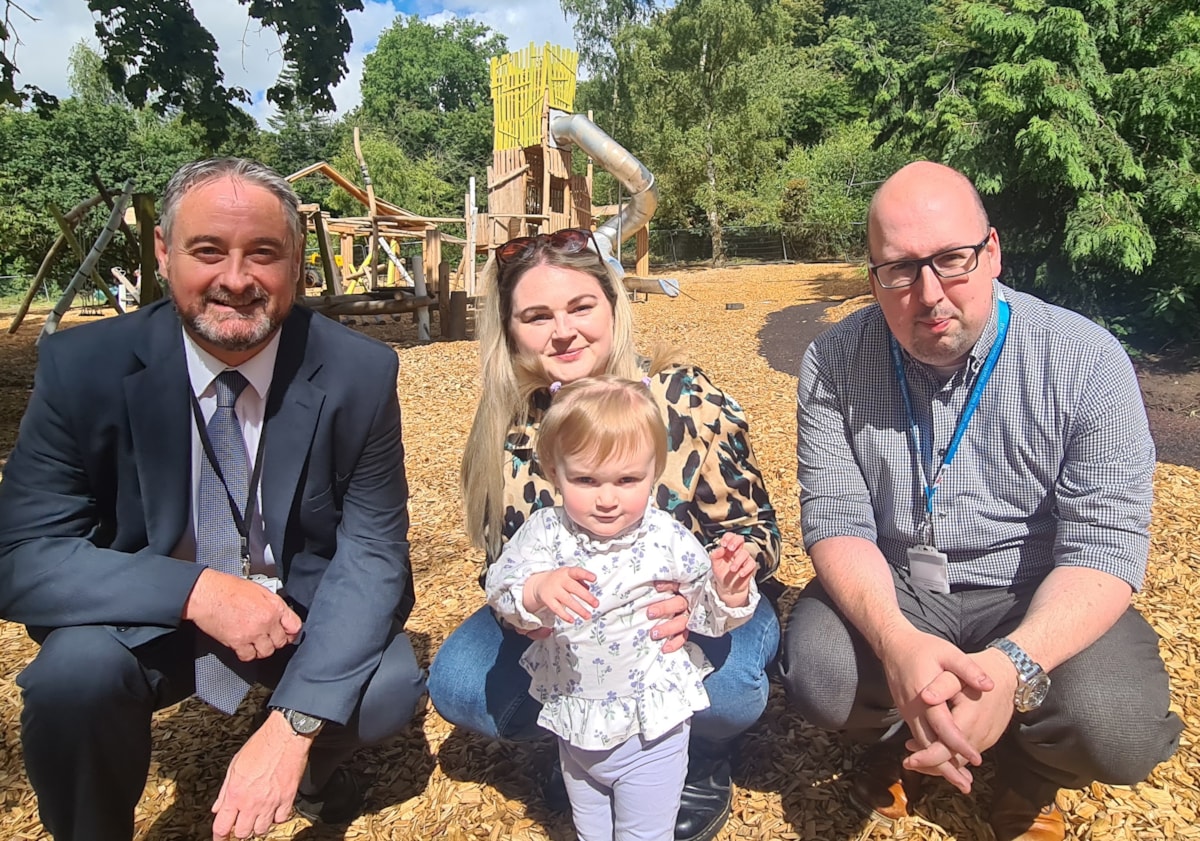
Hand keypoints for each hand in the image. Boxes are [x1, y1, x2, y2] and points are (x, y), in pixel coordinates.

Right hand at [183, 569, 301, 661]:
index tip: (289, 634)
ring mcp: (252, 632)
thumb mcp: (259, 589)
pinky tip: (244, 646)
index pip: (294, 625)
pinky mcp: (237, 642)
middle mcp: (265, 620)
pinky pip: (248, 656)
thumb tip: (280, 615)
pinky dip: (247, 654)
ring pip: (267, 651)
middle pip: (280, 641)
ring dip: (262, 649)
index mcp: (273, 606)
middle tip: (268, 638)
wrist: (206, 593)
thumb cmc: (227, 588)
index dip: (292, 632)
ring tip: (256, 642)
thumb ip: (272, 604)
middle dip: (276, 641)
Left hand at [211, 711, 310, 838]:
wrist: (285, 737)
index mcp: (235, 794)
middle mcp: (251, 802)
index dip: (219, 837)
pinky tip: (274, 808)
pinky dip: (276, 817)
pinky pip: (280, 819)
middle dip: (240, 830)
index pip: (222, 827)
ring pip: (261, 830)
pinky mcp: (287, 799)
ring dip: (258, 825)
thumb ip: (224, 791)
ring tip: (258, 815)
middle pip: (243, 833)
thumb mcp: (234, 766)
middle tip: (242, 821)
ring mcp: (270, 802)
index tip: (221, 839)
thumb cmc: (261, 745)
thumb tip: (218, 808)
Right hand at [524, 567, 598, 623]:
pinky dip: (564, 615)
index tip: (594, 579)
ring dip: (579, 609)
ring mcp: (553, 590)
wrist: (540, 583)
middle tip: (596, 604)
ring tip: (588, 616)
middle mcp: (560, 580)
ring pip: (567, 600)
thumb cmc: (561, 580)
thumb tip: (589, 589)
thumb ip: (580, 581)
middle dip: (586, 596)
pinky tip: (572, 620)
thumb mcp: (570, 576)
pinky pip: (556, 609)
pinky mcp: (548, 600)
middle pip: (574, 588)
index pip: (577, 572)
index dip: (585, 575)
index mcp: (567, 572)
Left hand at [647, 583, 689, 653]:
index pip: (677, 586)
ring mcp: (688, 617)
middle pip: (679, 604)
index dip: (668, 586)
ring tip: (654, 633)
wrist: (682, 607)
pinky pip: (683, 637)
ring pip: (681, 622)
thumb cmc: (670, 595)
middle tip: (650, 613)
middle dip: (664, 608)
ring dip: (667, 629)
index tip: (656, 587)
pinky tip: (664, 648)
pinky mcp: (687, 629)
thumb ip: (664, 584)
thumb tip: (652, 582)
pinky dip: (674, 643)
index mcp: (683, 590)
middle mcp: (687, 603)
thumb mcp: (670, 587)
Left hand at [709, 533, 755, 606]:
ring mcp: (744, 559)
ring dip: (738, 561)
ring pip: (745, 553)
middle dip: (735, 542)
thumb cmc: (722, 575)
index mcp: (727, 549)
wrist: (728, 589)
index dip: (728, 537)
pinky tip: (740, 573)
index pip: (730, 537)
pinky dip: (746, 569)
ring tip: (732, 569)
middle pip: (740, 539)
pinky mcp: (749, 567)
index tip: (723, 544)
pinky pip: (751, 564)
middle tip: (730, 549)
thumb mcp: (714, 565)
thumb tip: (719, 549)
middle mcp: (736, 552)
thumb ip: (715, 556)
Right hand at [877, 628, 994, 792]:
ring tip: (958, 781)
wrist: (893, 644)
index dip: (959, 744)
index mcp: (925, 695)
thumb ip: (968, 669)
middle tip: (966, 786)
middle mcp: (913, 709)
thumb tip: (989, 686)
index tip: (976, 759)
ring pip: (922, 745)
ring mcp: (907, 713)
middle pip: (929, 745)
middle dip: (946, 767)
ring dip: (938, 765)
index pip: (943, 726)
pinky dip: (930, 753)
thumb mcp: (948, 652)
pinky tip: (942, 762)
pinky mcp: (906, 714)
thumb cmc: (924, 647)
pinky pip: (918, 738)